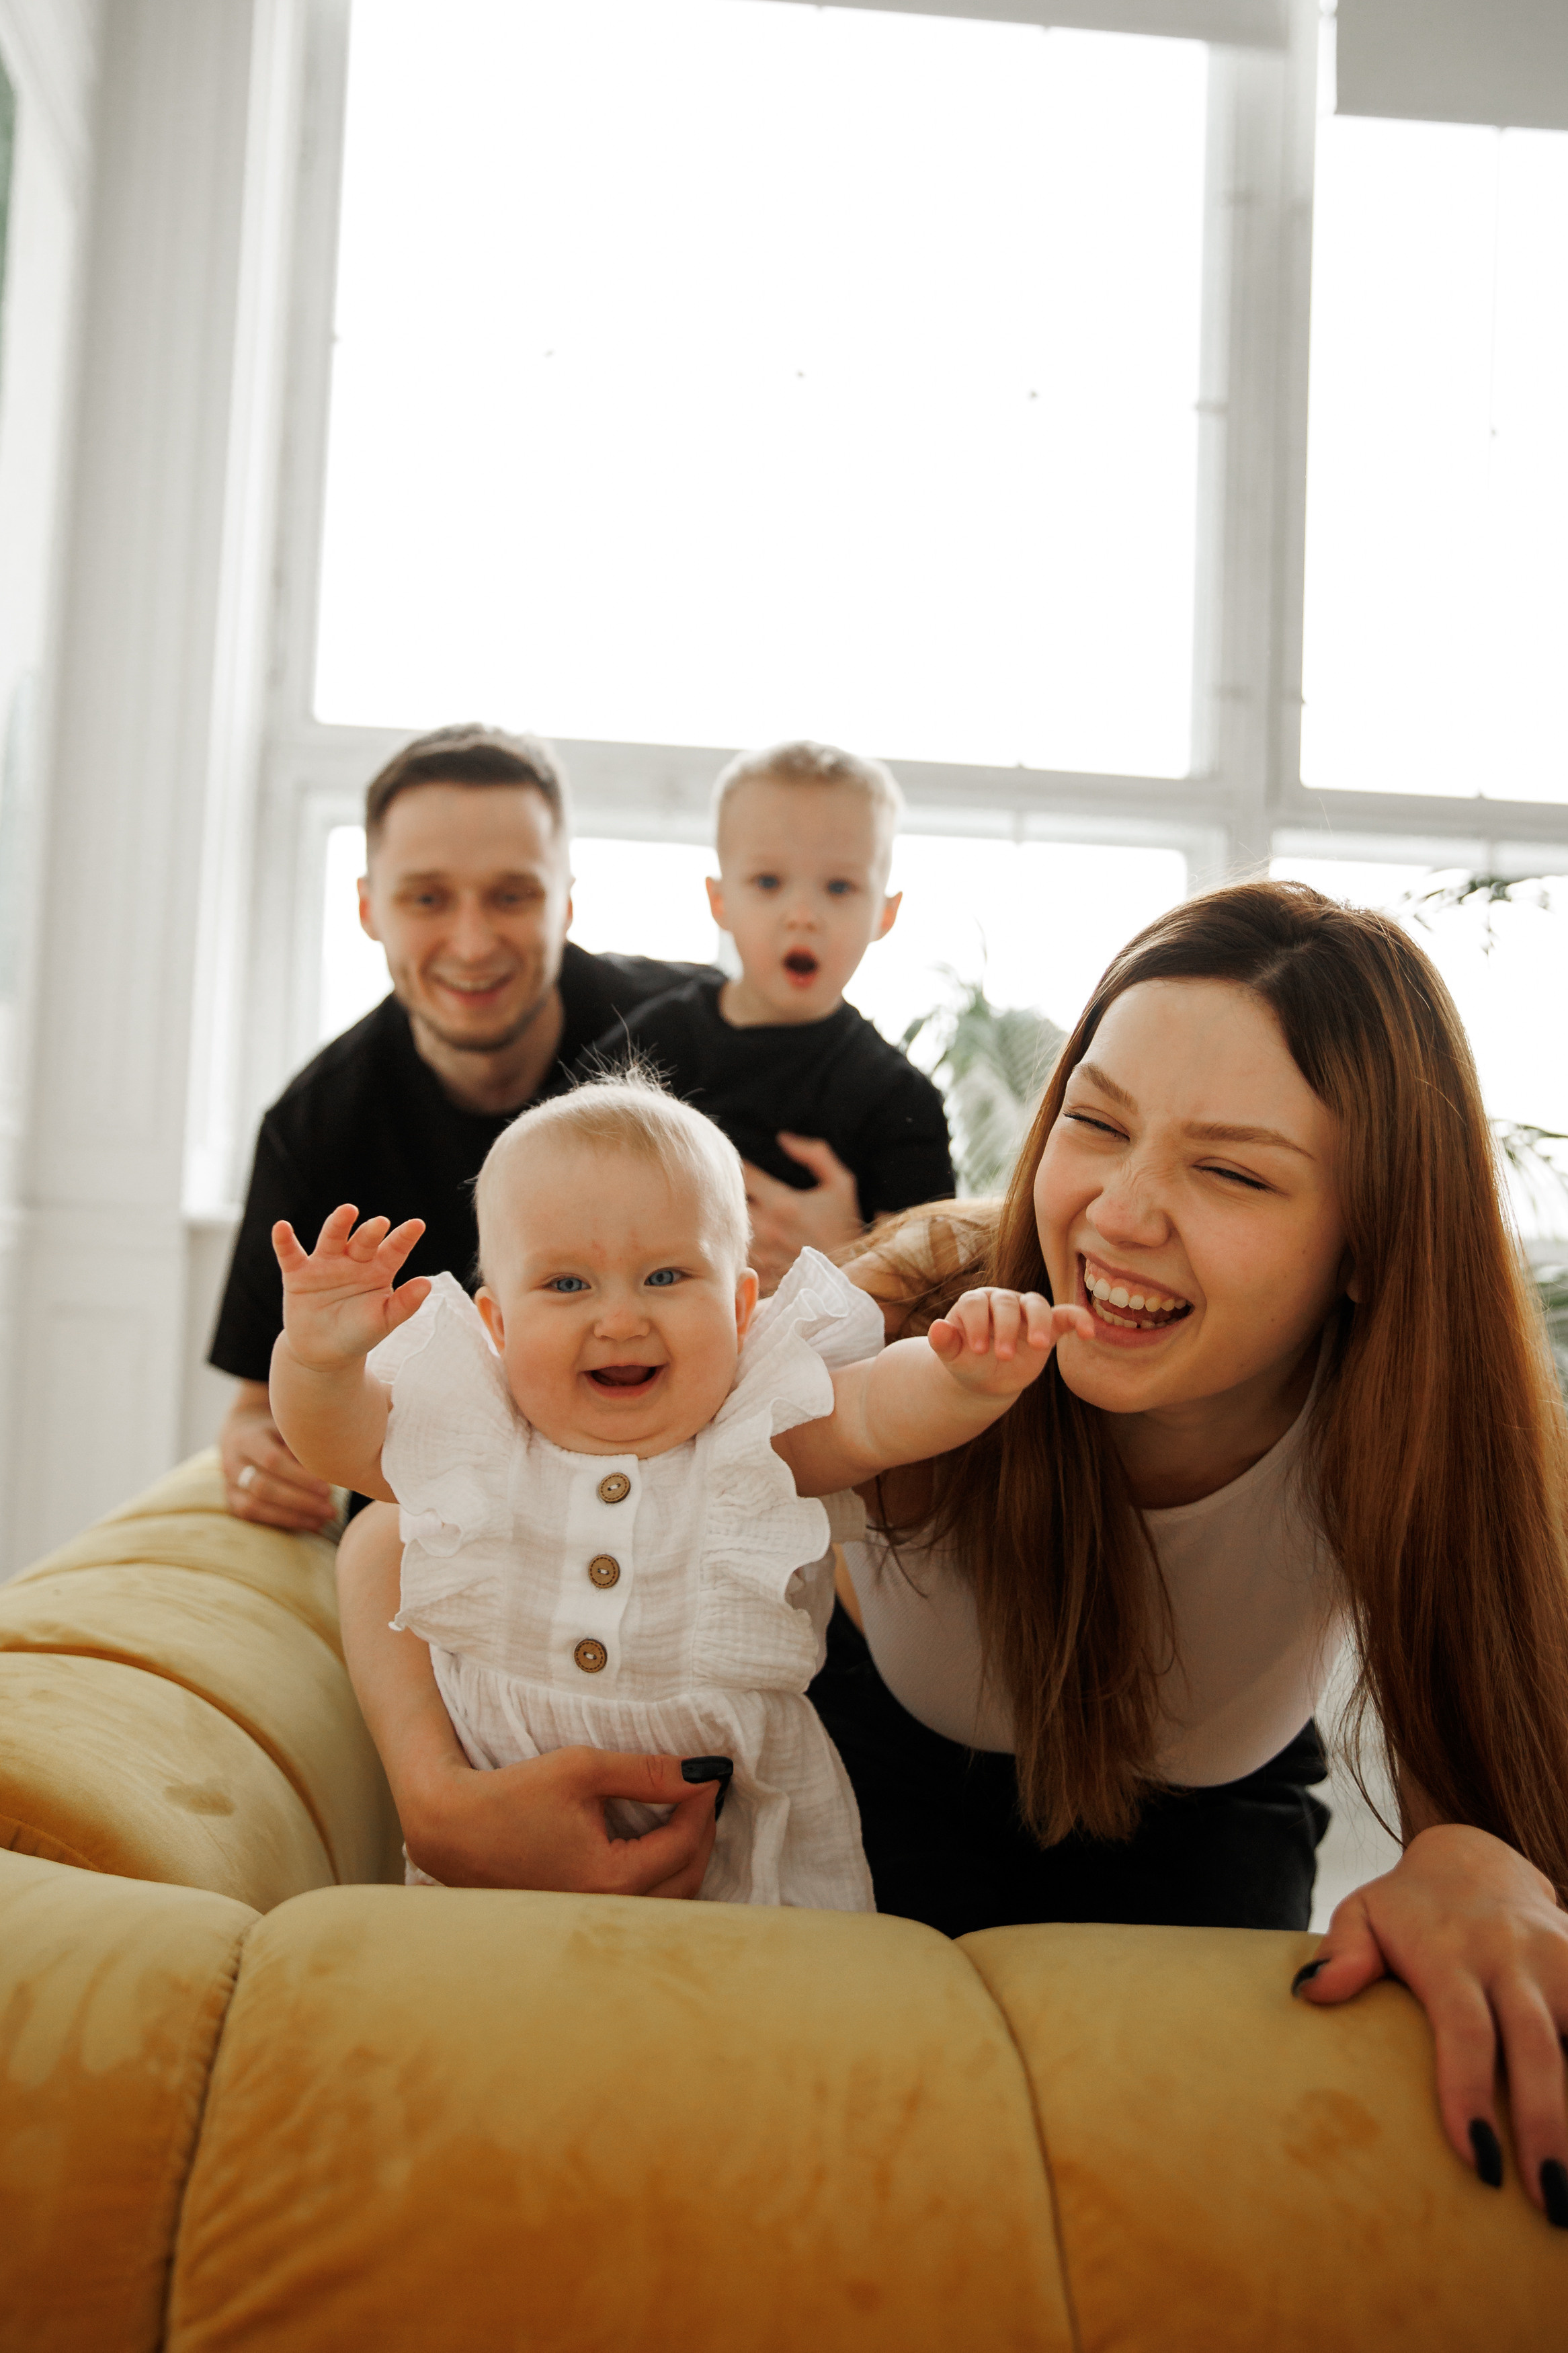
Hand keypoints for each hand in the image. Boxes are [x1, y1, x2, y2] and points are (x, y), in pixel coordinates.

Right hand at [218, 1383, 335, 1531]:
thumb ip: (302, 1446)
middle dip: (299, 1501)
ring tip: (324, 1520)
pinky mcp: (232, 1502)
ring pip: (255, 1507)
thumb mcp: (287, 1427)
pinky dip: (285, 1523)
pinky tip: (312, 1524)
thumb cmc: (276, 1430)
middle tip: (330, 1509)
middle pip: (263, 1487)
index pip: (272, 1460)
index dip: (300, 1477)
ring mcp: (229, 1485)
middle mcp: (232, 1463)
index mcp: (246, 1438)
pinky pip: (255, 1518)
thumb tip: (333, 1468)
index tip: (328, 1488)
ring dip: (293, 1516)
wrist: (241, 1433)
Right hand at [271, 1205, 429, 1372]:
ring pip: (332, 1239)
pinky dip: (284, 1241)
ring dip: (338, 1225)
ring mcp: (325, 1264)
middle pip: (364, 1241)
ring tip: (347, 1211)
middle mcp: (354, 1261)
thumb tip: (427, 1283)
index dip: (404, 1238)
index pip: (394, 1250)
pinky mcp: (298, 1274)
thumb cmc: (359, 1333)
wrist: (324, 1352)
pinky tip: (282, 1227)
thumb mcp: (383, 1321)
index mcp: (379, 1269)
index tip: (418, 1225)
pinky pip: (290, 1254)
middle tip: (380, 1223)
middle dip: (371, 1232)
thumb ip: (404, 1304)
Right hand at [401, 1743, 721, 1897]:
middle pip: (687, 1881)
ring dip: (686, 1863)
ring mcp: (591, 1922)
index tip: (709, 1774)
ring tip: (687, 1820)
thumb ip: (646, 1772)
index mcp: (611, 1878)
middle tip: (703, 1795)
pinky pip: (640, 1909)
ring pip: (667, 1904)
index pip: (685, 1843)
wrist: (453, 1829)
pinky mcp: (579, 1920)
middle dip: (704, 1835)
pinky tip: (657, 1851)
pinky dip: (661, 1882)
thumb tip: (701, 1772)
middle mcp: (606, 1911)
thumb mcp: (582, 1769)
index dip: (703, 1803)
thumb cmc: (513, 1795)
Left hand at [741, 1136, 862, 1293]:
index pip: (744, 1174)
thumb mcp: (841, 1184)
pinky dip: (736, 1245)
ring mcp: (761, 1253)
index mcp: (782, 1203)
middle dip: (729, 1191)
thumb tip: (783, 1138)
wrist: (852, 1273)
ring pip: (729, 1229)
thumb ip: (815, 1155)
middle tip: (727, 1183)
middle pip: (729, 1202)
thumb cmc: (845, 1226)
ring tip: (728, 1210)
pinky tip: (740, 1239)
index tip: (736, 1161)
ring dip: (730, 1218)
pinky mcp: (759, 1272)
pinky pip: (736, 1255)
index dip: (737, 1164)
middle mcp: (766, 1228)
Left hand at [927, 1287, 1092, 1401]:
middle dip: (1005, 1328)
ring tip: (1038, 1345)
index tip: (977, 1350)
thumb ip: (945, 1344)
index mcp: (975, 1303)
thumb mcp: (954, 1358)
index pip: (976, 1303)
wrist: (985, 1378)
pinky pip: (1066, 1316)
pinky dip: (1079, 1320)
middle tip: (1003, 1356)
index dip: (976, 1324)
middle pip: (1006, 1303)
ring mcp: (1026, 1311)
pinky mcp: (1049, 1326)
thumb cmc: (967, 1362)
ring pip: (1036, 1304)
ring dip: (1038, 1323)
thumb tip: (934, 1328)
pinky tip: (1088, 1333)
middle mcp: (1002, 1300)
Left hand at [1294, 1822, 1567, 2221]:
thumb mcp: (1364, 1914)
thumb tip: (1311, 1993)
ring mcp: (1557, 1960)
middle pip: (1536, 2046)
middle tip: (1550, 2201)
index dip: (1470, 2093)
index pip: (1464, 2030)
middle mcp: (1512, 1957)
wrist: (1476, 1859)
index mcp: (1451, 1953)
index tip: (1477, 2161)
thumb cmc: (1408, 1909)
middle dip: (1547, 2125)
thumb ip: (1342, 1952)